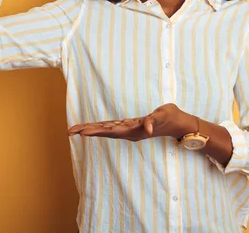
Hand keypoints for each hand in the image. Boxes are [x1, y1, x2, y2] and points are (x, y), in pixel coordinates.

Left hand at [67, 103, 197, 141]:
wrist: (179, 123)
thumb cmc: (170, 118)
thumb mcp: (163, 116)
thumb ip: (153, 122)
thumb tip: (146, 128)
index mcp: (134, 130)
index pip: (110, 130)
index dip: (95, 130)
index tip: (81, 132)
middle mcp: (129, 132)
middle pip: (105, 131)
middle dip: (88, 130)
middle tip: (70, 131)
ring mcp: (130, 130)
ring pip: (107, 130)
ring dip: (92, 129)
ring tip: (76, 130)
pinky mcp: (132, 127)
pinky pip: (113, 127)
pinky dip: (102, 126)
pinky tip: (91, 128)